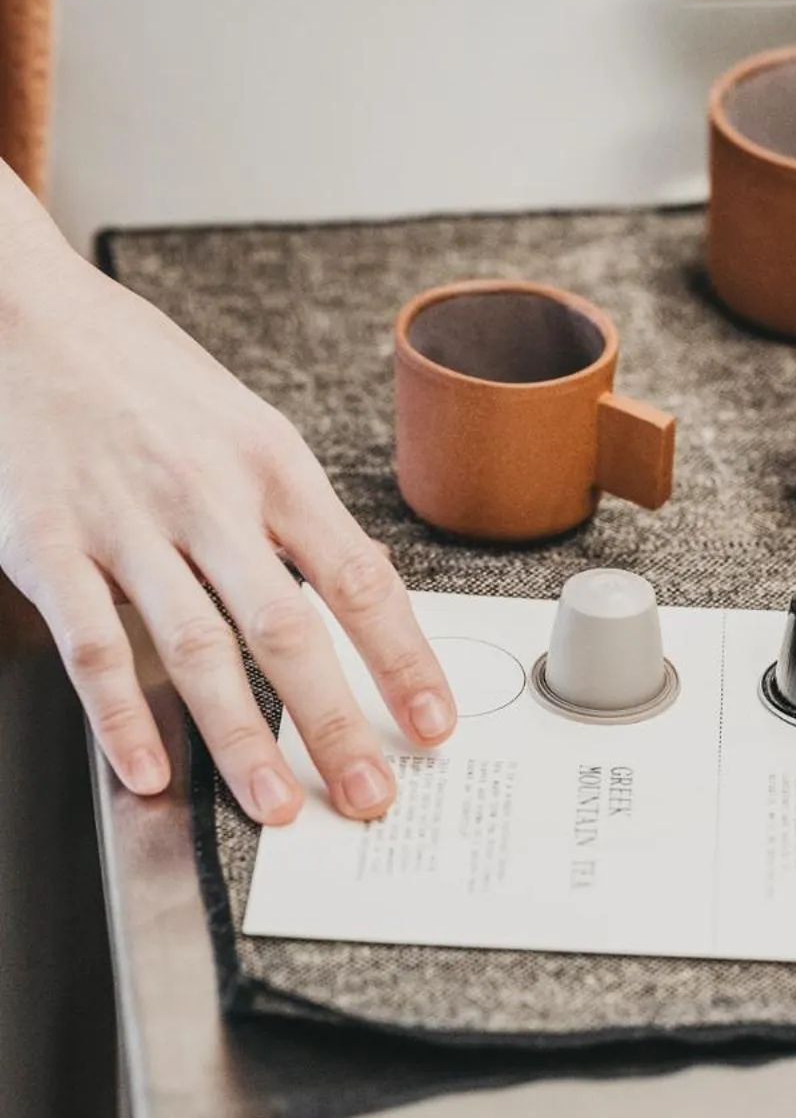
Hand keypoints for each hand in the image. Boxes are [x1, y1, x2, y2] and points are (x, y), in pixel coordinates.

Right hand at [0, 205, 455, 824]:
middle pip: (288, 625)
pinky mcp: (47, 541)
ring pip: (197, 647)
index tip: (434, 721)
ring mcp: (126, 520)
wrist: (28, 313)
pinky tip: (147, 771)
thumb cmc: (142, 372)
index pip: (357, 575)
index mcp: (270, 460)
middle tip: (371, 794)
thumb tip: (354, 597)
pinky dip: (121, 716)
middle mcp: (207, 492)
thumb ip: (288, 510)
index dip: (402, 657)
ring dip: (242, 739)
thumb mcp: (241, 421)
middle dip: (337, 721)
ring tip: (277, 805)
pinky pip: (93, 642)